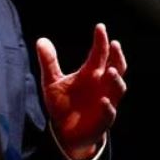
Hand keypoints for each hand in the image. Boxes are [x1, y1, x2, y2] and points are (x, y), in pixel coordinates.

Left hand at [36, 23, 127, 159]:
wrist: (64, 132)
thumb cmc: (63, 104)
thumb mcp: (52, 81)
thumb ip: (49, 62)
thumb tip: (41, 40)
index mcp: (91, 73)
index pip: (100, 54)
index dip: (101, 41)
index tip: (100, 27)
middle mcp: (102, 85)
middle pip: (116, 67)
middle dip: (117, 56)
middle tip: (114, 44)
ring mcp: (105, 102)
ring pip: (117, 89)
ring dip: (116, 80)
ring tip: (111, 71)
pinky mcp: (102, 120)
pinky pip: (109, 113)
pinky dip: (107, 107)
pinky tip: (103, 100)